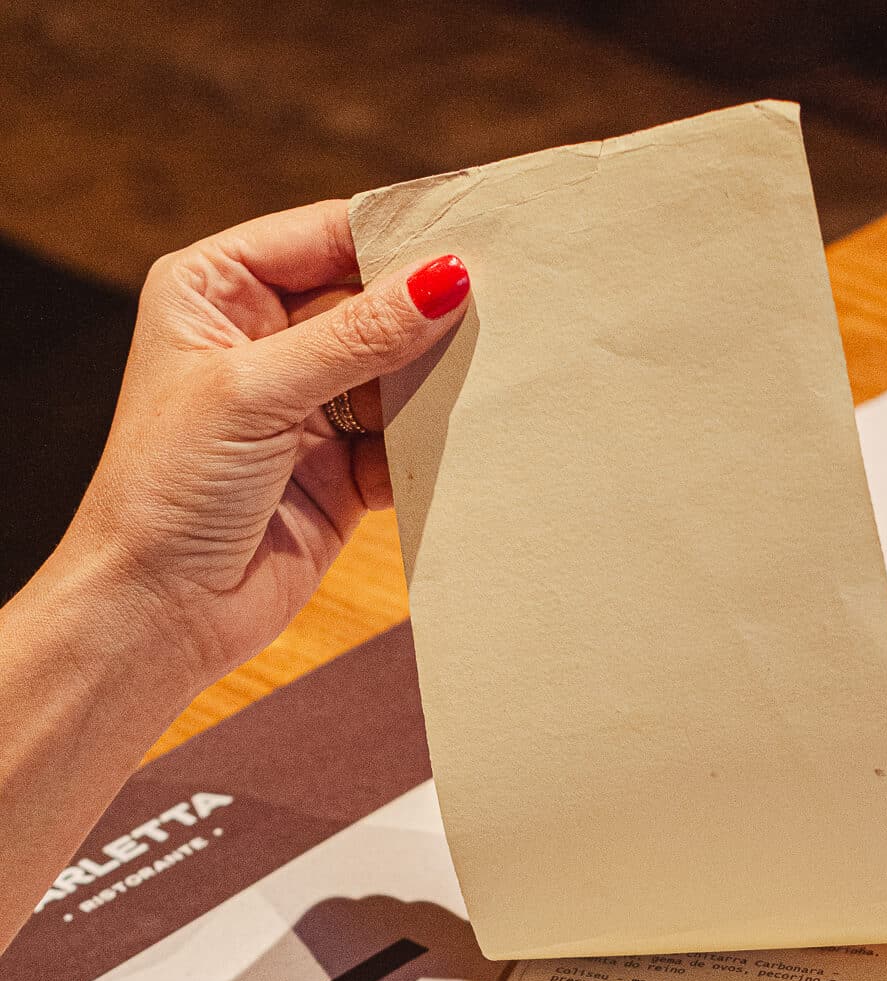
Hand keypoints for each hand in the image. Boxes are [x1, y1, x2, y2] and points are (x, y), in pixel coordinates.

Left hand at [67, 200, 469, 689]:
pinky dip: (430, 441)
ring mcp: (304, 407)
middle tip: (501, 306)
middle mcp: (261, 340)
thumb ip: (355, 336)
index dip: (393, 236)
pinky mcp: (340, 471)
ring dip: (433, 379)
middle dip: (424, 311)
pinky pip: (401, 440)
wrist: (159, 612)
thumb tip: (443, 279)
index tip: (471, 239)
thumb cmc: (167, 490)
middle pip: (368, 301)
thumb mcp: (257, 392)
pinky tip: (465, 435)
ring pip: (392, 372)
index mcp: (217, 289)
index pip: (324, 235)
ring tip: (491, 372)